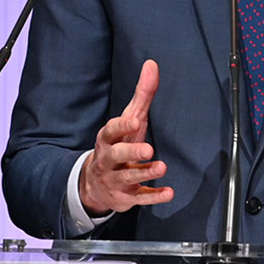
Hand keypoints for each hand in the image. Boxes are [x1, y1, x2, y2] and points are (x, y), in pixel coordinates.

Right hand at [79, 60, 173, 214]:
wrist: (95, 184)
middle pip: (117, 155)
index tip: (134, 120)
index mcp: (107, 139)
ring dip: (145, 172)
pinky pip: (139, 198)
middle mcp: (109, 160)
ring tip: (161, 167)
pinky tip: (168, 193)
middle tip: (148, 149)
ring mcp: (116, 180)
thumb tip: (152, 65)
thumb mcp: (128, 120)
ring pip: (128, 177)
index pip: (111, 131)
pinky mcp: (125, 197)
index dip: (121, 126)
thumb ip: (142, 94)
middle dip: (131, 152)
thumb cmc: (118, 144)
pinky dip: (153, 197)